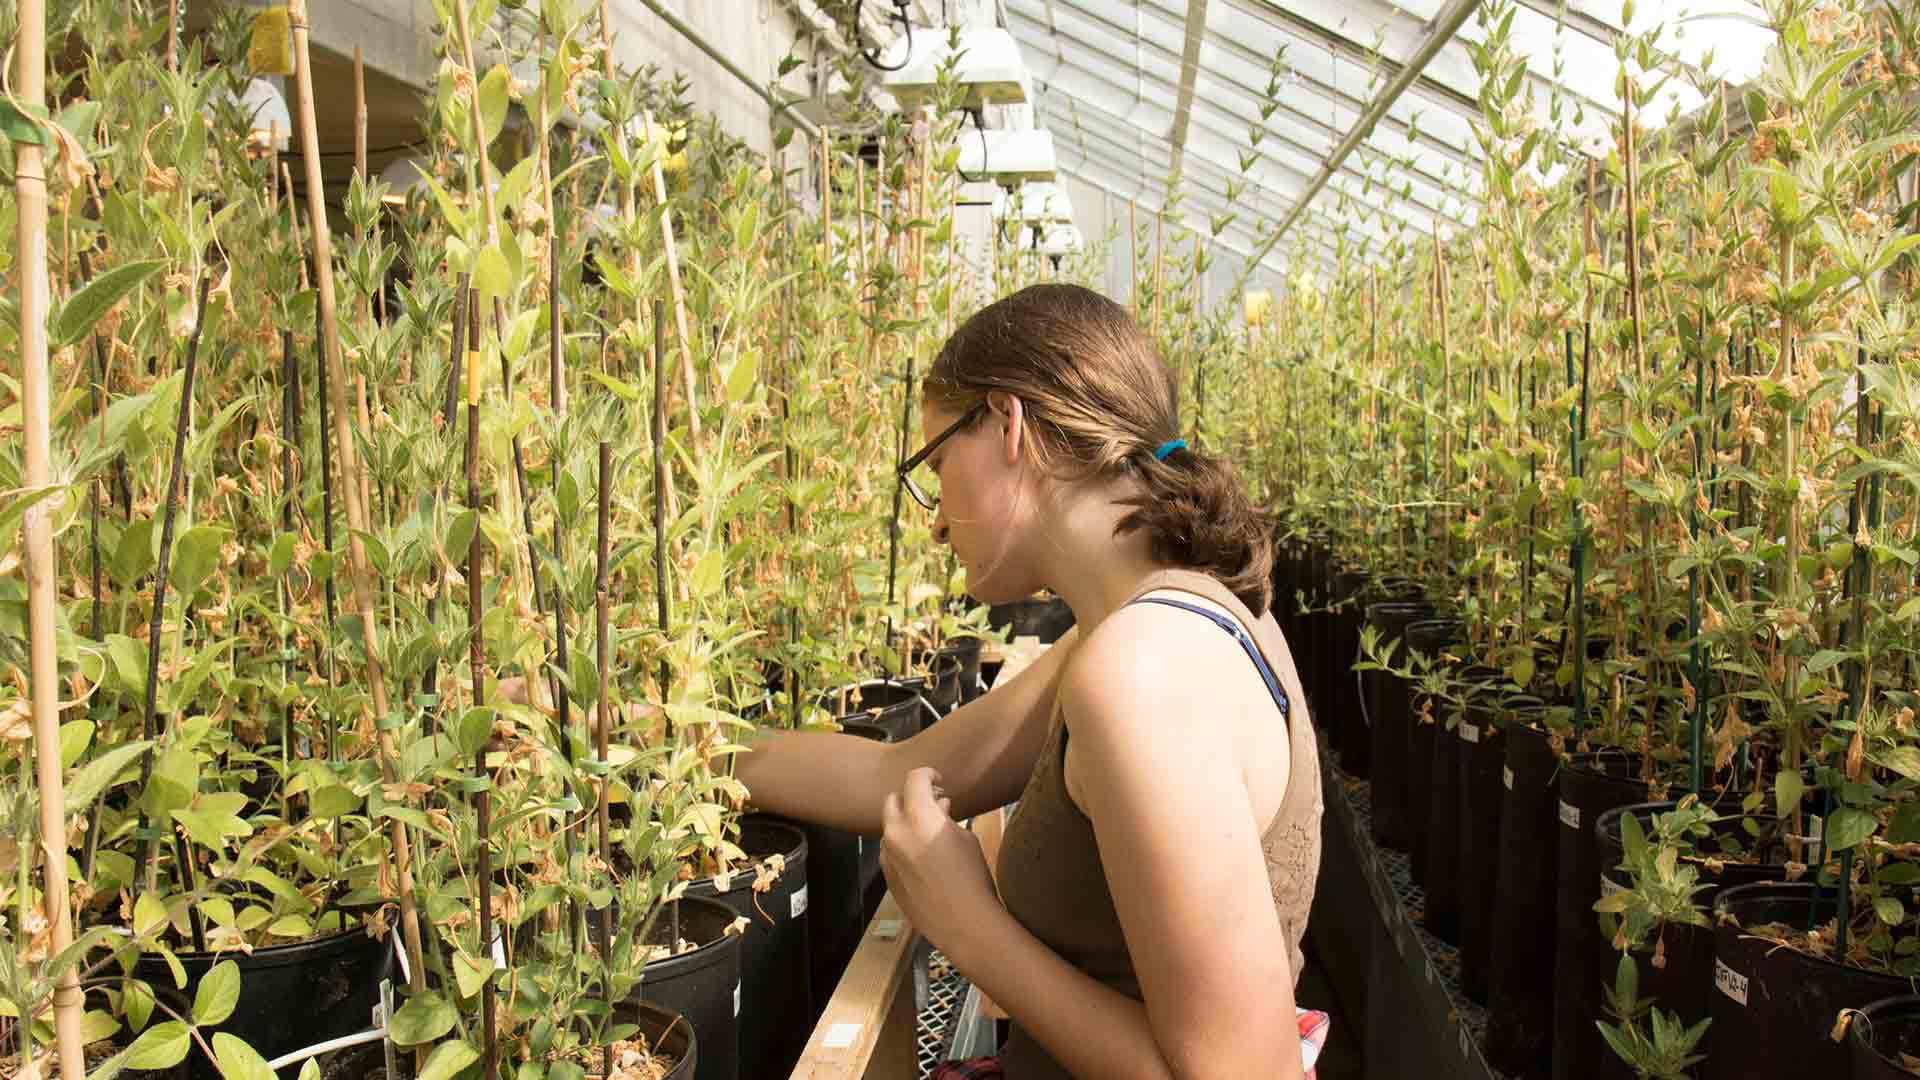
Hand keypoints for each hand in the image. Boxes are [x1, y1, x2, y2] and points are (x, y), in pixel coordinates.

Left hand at [880, 768, 999, 962]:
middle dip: (911, 797)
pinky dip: (903, 845)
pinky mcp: (887, 876)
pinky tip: (924, 856)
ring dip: (906, 823)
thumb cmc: (972, 878)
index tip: (938, 780)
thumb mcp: (965, 838)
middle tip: (933, 803)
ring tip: (931, 832)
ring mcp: (887, 856)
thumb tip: (938, 806)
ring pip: (890, 827)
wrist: (963, 923)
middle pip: (893, 800)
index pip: (914, 779)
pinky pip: (890, 850)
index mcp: (918, 817)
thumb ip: (945, 817)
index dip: (928, 774)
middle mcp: (896, 833)